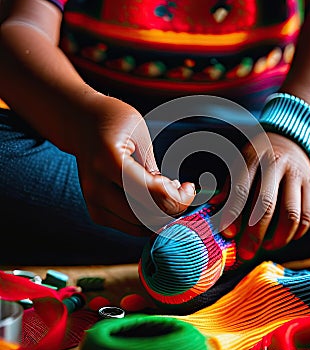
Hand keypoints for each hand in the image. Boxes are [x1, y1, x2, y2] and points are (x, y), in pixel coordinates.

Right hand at [73, 94, 195, 233]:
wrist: (81, 123)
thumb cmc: (115, 122)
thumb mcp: (140, 135)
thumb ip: (153, 169)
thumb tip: (172, 197)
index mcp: (109, 161)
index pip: (153, 195)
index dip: (179, 197)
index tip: (189, 187)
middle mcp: (97, 186)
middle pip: (148, 215)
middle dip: (173, 207)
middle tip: (181, 189)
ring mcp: (93, 202)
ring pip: (141, 226)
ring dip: (161, 213)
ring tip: (165, 190)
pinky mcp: (96, 212)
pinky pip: (131, 227)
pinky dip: (148, 218)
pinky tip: (152, 199)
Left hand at [221, 132, 309, 259]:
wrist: (289, 139)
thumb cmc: (257, 157)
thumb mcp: (238, 162)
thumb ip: (228, 185)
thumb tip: (214, 209)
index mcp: (253, 157)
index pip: (241, 189)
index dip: (233, 214)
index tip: (227, 234)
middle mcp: (276, 164)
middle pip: (266, 205)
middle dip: (255, 234)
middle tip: (245, 253)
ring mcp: (297, 174)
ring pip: (292, 214)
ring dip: (278, 238)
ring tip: (266, 247)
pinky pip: (307, 216)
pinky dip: (296, 234)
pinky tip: (282, 239)